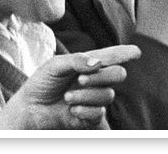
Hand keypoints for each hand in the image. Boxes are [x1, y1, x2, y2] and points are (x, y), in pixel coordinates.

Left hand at [0, 45, 140, 129]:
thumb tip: (97, 63)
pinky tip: (72, 109)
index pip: (111, 56)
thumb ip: (76, 60)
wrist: (31, 108)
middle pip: (118, 74)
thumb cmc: (42, 82)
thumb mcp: (55, 65)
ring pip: (108, 94)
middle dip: (103, 76)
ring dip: (87, 95)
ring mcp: (93, 97)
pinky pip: (99, 111)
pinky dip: (85, 109)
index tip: (136, 51)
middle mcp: (95, 79)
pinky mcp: (90, 115)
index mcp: (88, 63)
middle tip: (80, 79)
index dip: (125, 53)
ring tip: (67, 97)